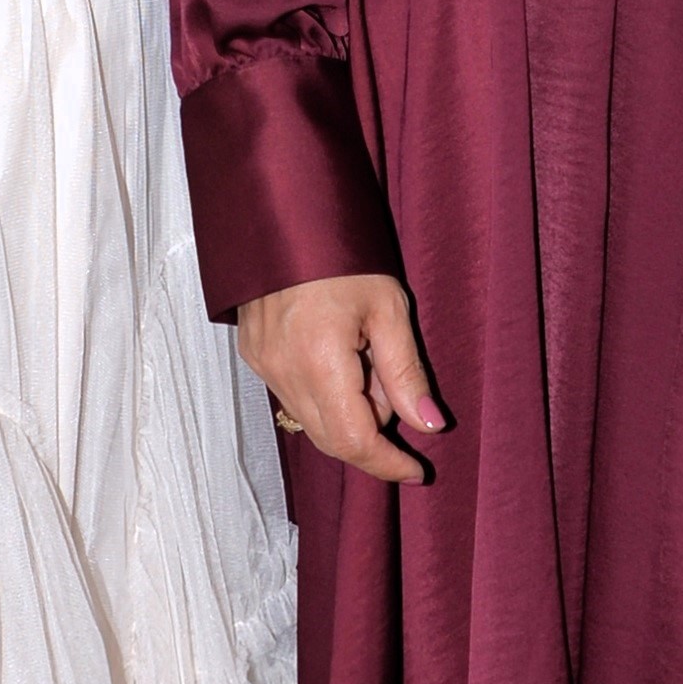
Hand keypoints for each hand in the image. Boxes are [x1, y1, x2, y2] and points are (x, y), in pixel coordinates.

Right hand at [238, 272, 444, 485]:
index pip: (354, 440)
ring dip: (348, 409)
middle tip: (395, 388)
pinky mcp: (253, 356)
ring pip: (312, 420)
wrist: (284, 213)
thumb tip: (429, 425)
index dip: (387, 463)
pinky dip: (324, 393)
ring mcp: (262, 365)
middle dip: (371, 432)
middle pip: (332, 439)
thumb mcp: (388, 308)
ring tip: (365, 356)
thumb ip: (406, 373)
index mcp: (319, 360)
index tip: (417, 470)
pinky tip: (340, 354)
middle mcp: (282, 371)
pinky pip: (294, 397)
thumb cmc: (342, 254)